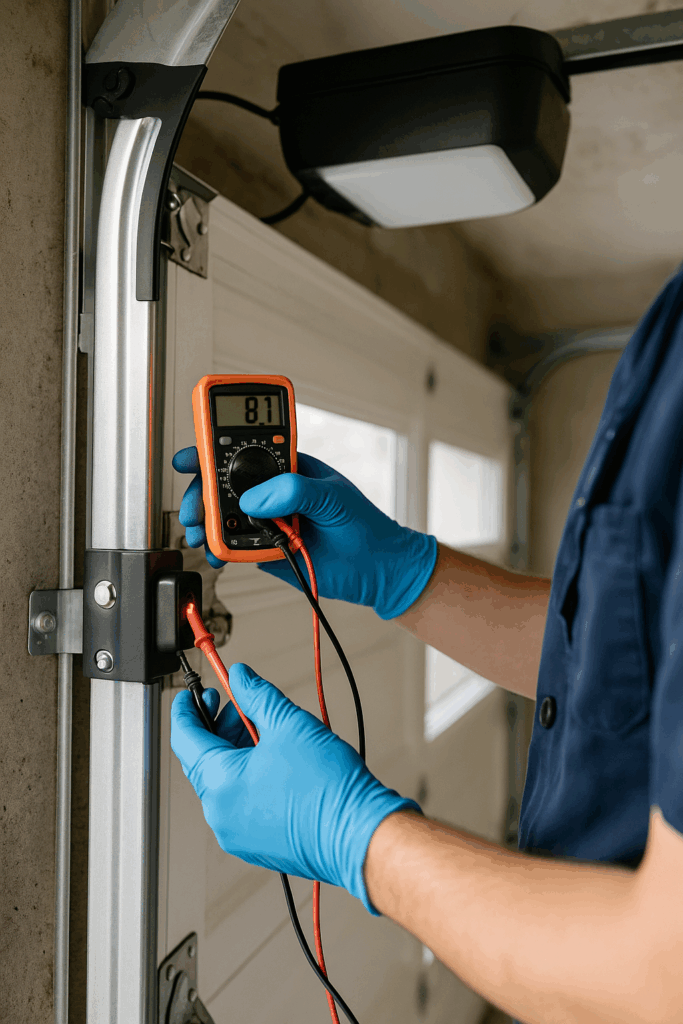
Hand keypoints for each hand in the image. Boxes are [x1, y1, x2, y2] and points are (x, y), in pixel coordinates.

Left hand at [171, 664, 419, 912]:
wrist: (359, 835)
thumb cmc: (327, 787)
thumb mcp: (289, 723)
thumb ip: (256, 695)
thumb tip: (240, 678)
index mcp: (219, 784)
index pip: (185, 739)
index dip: (187, 709)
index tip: (191, 694)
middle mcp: (221, 814)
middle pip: (204, 760)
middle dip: (219, 726)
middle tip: (239, 704)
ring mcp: (238, 833)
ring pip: (224, 782)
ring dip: (236, 750)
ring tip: (265, 729)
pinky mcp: (258, 844)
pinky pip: (241, 802)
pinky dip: (248, 776)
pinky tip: (273, 758)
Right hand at [172, 447, 436, 618]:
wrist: (379, 572)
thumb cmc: (367, 527)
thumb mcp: (334, 498)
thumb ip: (295, 491)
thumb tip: (254, 497)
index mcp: (288, 468)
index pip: (244, 451)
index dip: (213, 449)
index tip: (191, 457)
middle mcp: (273, 493)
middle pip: (223, 484)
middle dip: (200, 493)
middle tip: (194, 507)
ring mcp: (267, 521)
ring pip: (223, 516)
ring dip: (205, 522)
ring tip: (200, 533)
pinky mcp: (265, 550)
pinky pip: (233, 547)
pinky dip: (219, 549)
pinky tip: (217, 553)